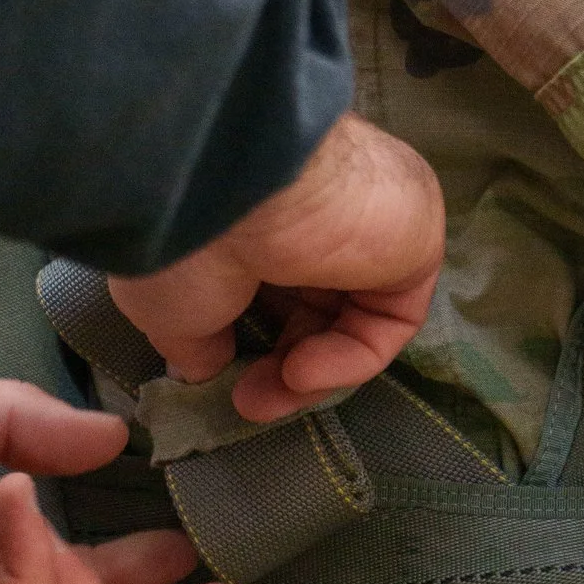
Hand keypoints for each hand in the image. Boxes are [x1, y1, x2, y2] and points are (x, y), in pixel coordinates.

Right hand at [106, 108, 445, 423]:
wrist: (221, 182)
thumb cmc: (184, 234)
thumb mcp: (169, 300)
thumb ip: (196, 338)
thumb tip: (205, 367)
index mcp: (266, 203)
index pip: (274, 281)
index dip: (251, 342)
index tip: (219, 380)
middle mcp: (324, 206)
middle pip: (319, 305)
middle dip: (280, 367)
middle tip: (246, 401)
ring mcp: (373, 219)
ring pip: (356, 316)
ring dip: (312, 372)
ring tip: (265, 397)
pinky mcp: (414, 239)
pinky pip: (392, 317)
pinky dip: (351, 357)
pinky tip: (303, 370)